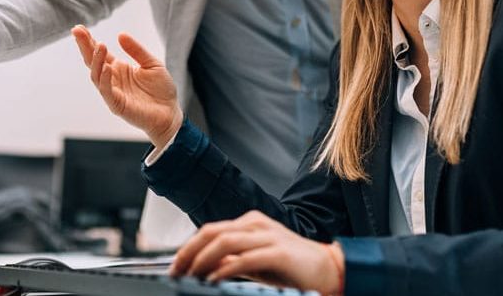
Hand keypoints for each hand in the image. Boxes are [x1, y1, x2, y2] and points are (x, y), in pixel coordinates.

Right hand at [71, 25, 182, 147]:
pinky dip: (105, 79)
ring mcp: (113, 92)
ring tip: (100, 45)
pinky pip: (107, 92)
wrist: (170, 113)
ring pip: (96, 76)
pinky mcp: (117, 105)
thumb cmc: (161, 90)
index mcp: (118, 68)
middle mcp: (112, 79)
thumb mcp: (151, 63)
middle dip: (84, 46)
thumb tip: (120, 34)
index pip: (100, 53)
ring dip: (96, 60)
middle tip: (77, 31)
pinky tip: (106, 67)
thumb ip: (136, 50)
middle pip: (92, 62)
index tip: (79, 28)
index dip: (89, 41)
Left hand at [171, 211, 343, 294]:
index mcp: (249, 223)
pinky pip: (245, 258)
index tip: (175, 266)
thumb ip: (231, 261)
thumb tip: (205, 267)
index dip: (188, 248)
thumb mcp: (254, 263)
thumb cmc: (291, 267)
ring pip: (224, 241)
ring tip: (192, 276)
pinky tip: (214, 280)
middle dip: (189, 252)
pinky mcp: (278, 252)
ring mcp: (267, 236)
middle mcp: (256, 224)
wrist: (327, 269)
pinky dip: (225, 269)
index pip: (210, 230)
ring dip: (202, 260)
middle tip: (176, 271)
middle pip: (212, 232)